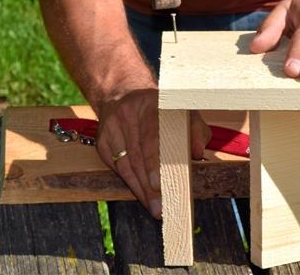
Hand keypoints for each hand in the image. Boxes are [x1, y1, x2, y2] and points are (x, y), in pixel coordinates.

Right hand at [94, 88, 210, 218]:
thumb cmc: (159, 107)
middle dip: (148, 185)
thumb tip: (197, 153)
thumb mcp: (182, 110)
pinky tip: (140, 194)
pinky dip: (129, 182)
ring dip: (139, 189)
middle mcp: (127, 114)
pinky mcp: (102, 140)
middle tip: (161, 207)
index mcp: (150, 104)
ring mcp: (111, 127)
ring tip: (153, 207)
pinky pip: (115, 166)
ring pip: (125, 165)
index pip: (150, 135)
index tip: (158, 183)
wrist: (123, 92)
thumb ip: (195, 130)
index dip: (154, 161)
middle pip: (137, 155)